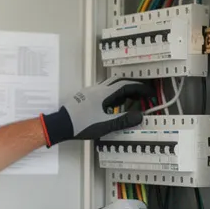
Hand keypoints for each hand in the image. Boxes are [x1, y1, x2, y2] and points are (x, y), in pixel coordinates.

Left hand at [40, 79, 154, 145]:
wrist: (60, 124)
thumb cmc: (81, 125)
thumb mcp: (104, 125)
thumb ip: (123, 120)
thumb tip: (140, 116)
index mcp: (104, 94)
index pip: (126, 86)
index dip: (140, 89)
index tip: (150, 93)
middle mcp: (97, 89)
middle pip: (119, 82)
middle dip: (133, 87)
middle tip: (143, 95)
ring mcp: (91, 92)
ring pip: (111, 86)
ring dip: (123, 90)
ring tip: (132, 100)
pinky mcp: (86, 97)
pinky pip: (104, 91)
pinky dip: (114, 95)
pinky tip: (114, 105)